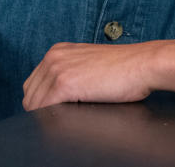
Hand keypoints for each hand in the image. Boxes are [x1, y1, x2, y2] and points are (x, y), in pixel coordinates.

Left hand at [22, 39, 174, 110]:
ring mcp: (58, 69)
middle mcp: (54, 56)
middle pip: (30, 93)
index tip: (52, 113)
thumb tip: (59, 98)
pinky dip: (50, 119)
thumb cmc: (125, 68)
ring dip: (45, 116)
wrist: (143, 64)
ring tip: (64, 123)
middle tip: (58, 121)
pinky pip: (44, 108)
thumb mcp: (89, 64)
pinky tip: (66, 121)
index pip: (33, 83)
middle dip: (40, 110)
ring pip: (34, 103)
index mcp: (58, 51)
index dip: (40, 102)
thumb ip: (71, 74)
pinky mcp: (65, 83)